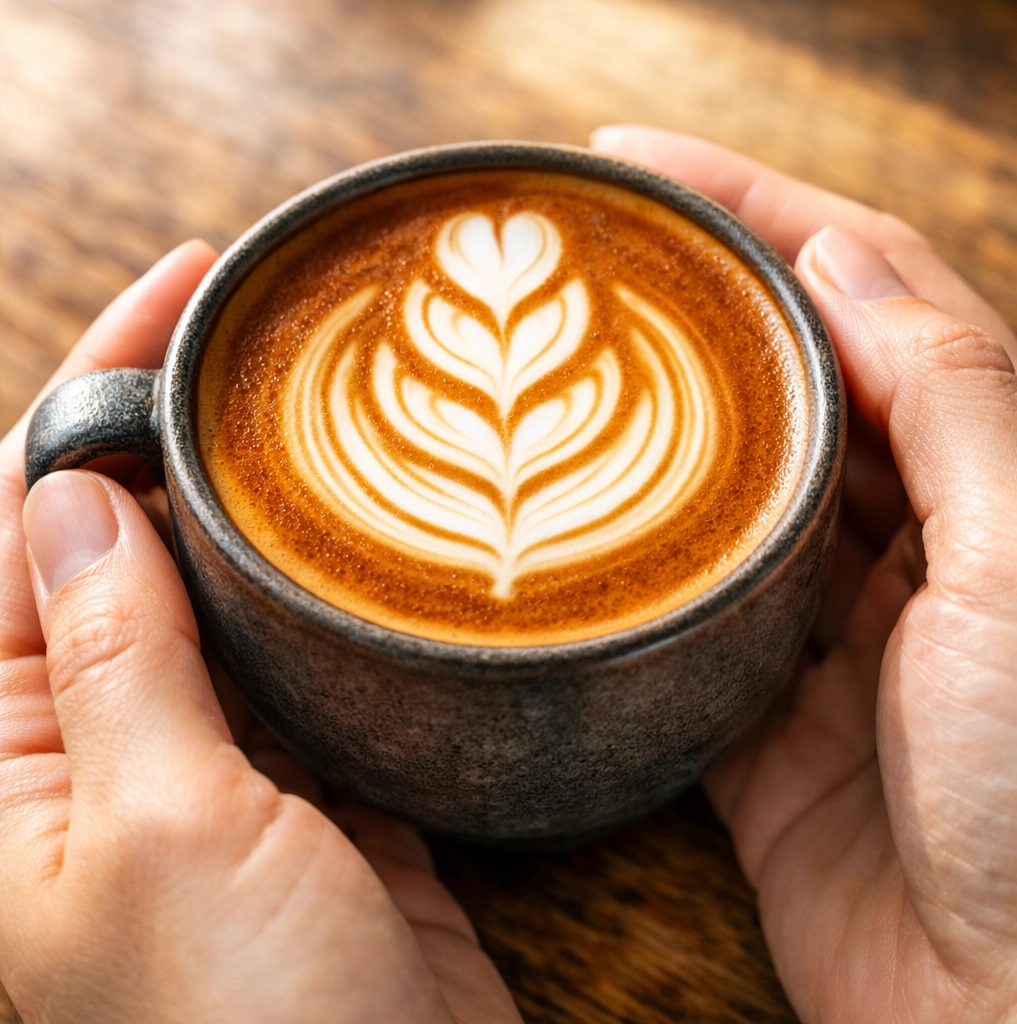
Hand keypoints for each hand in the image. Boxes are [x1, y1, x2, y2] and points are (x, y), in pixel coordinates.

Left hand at [0, 243, 521, 1022]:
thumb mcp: (162, 830)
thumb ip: (111, 657)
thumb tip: (71, 494)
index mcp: (8, 759)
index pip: (18, 530)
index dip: (90, 401)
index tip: (181, 294)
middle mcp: (97, 747)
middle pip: (123, 543)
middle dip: (179, 428)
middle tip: (263, 319)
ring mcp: (213, 759)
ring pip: (225, 594)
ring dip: (266, 506)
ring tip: (329, 399)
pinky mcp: (309, 779)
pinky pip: (305, 653)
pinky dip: (332, 589)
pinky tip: (375, 531)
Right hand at [592, 125, 1016, 1021]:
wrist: (1008, 1016)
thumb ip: (952, 401)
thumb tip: (841, 257)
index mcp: (981, 478)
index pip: (858, 292)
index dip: (752, 209)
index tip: (634, 163)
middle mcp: (903, 542)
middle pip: (777, 380)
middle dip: (683, 301)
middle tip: (573, 253)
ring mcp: (819, 631)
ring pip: (717, 494)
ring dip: (645, 427)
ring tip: (549, 364)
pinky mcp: (752, 721)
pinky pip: (674, 616)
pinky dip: (623, 570)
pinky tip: (565, 523)